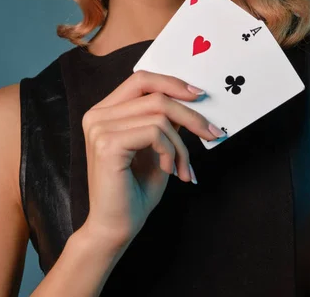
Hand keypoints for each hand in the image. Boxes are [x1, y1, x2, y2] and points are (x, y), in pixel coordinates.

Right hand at [79, 70, 221, 247]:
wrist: (115, 229)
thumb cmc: (134, 191)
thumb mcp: (156, 147)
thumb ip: (165, 120)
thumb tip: (190, 97)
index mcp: (105, 111)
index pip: (141, 79)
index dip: (172, 83)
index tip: (199, 96)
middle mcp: (97, 115)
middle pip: (154, 94)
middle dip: (189, 113)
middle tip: (211, 132)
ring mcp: (100, 128)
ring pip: (159, 115)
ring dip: (181, 144)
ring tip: (184, 168)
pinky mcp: (107, 143)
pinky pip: (155, 133)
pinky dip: (170, 151)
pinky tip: (169, 170)